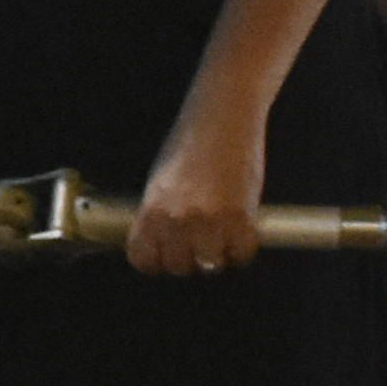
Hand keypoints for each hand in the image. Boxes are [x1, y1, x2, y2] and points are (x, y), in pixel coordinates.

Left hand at [130, 104, 266, 273]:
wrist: (224, 119)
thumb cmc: (191, 144)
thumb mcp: (161, 181)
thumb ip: (158, 214)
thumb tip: (161, 242)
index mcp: (151, 211)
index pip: (143, 259)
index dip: (156, 261)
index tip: (165, 257)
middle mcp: (177, 221)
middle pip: (178, 267)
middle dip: (189, 258)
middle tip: (199, 243)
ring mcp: (210, 223)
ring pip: (211, 265)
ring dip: (217, 255)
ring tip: (222, 235)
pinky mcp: (242, 219)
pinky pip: (242, 254)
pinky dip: (243, 247)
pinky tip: (241, 231)